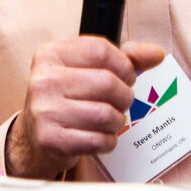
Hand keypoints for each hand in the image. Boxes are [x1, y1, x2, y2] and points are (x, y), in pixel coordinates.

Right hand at [5, 38, 164, 178]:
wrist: (34, 137)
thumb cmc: (65, 98)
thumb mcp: (87, 69)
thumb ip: (123, 58)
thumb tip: (156, 54)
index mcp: (50, 54)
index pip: (101, 50)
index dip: (124, 65)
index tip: (126, 76)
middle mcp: (43, 80)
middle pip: (107, 83)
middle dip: (124, 96)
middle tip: (121, 102)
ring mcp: (44, 110)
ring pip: (105, 114)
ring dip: (117, 121)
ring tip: (110, 120)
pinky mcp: (50, 139)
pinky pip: (97, 140)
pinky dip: (107, 141)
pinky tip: (99, 136)